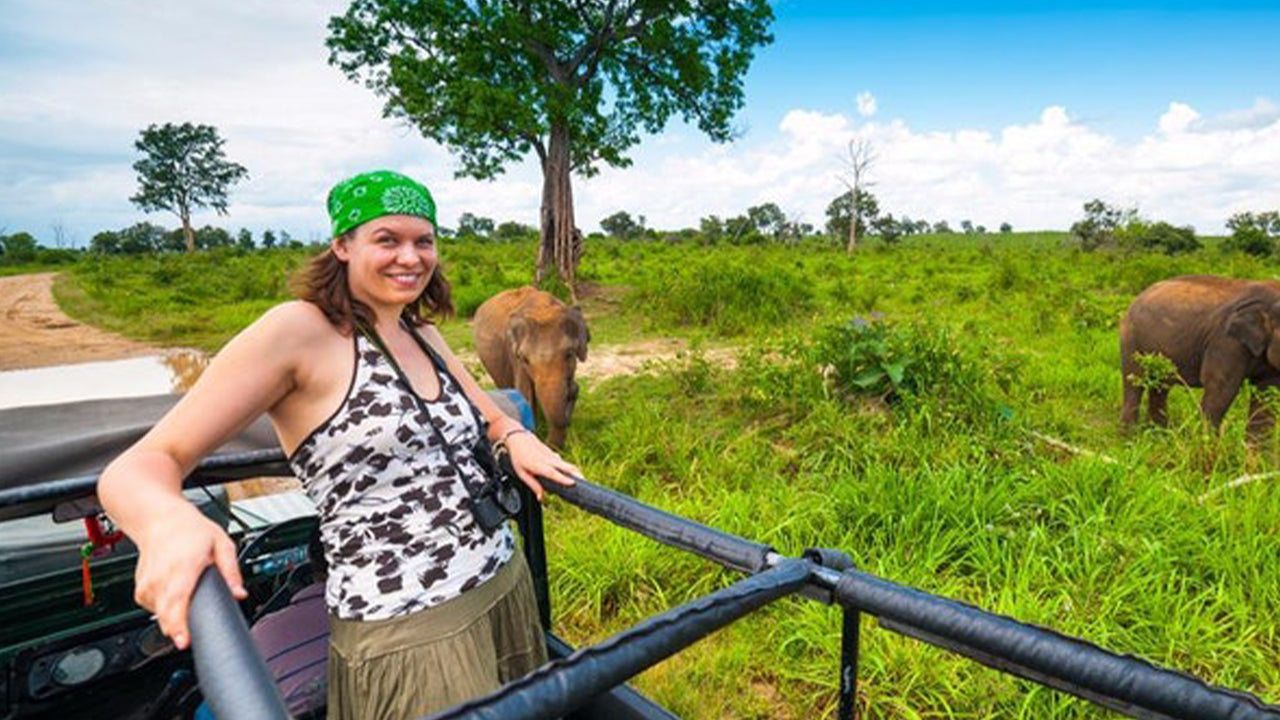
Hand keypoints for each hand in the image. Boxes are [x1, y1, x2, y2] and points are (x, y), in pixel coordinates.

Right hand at [132, 504, 246, 649]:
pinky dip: (164, 607)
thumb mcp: (221, 543)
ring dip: (173, 617)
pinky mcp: (140, 588)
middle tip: (188, 639)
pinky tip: (173, 595)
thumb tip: (239, 593)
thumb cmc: (190, 529)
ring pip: (158, 614)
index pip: (177, 601)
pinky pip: (152, 607)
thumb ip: (231, 570)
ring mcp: (147, 583)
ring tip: (186, 601)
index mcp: (183, 566)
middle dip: (177, 630)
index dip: (179, 625)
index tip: (183, 641)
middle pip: (165, 614)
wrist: (160, 518)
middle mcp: (161, 576)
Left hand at [503, 431, 579, 501]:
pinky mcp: (552, 453)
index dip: (563, 479)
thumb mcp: (522, 473)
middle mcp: (548, 460)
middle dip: (577, 474)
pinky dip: (567, 468)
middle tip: (585, 482)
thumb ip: (533, 485)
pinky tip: (570, 474)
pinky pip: (561, 462)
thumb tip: (541, 497)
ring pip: (566, 463)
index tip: (573, 483)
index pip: (553, 473)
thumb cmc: (519, 456)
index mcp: (539, 466)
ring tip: (581, 480)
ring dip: (575, 471)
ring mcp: (551, 455)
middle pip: (566, 466)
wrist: (518, 438)